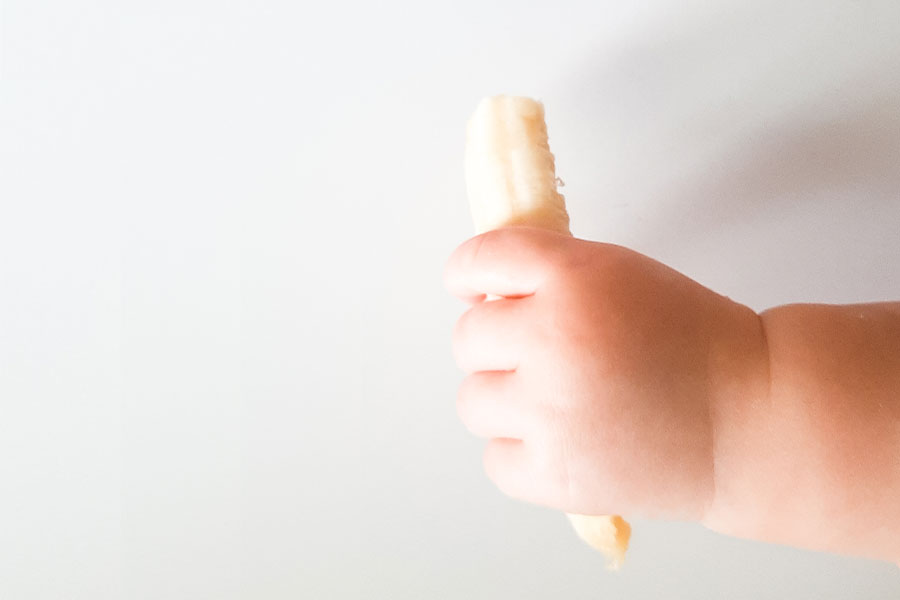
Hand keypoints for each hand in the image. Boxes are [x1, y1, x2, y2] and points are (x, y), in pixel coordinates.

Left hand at [444, 227, 761, 520]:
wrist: (748, 419)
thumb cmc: (690, 342)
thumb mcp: (619, 276)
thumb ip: (550, 276)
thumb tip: (479, 299)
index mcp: (573, 280)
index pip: (479, 260)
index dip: (469, 275)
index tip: (473, 288)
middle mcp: (553, 341)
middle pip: (468, 337)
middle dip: (498, 344)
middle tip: (546, 356)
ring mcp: (549, 414)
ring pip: (472, 401)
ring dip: (505, 401)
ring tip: (560, 403)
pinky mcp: (554, 476)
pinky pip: (495, 459)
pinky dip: (521, 454)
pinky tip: (565, 443)